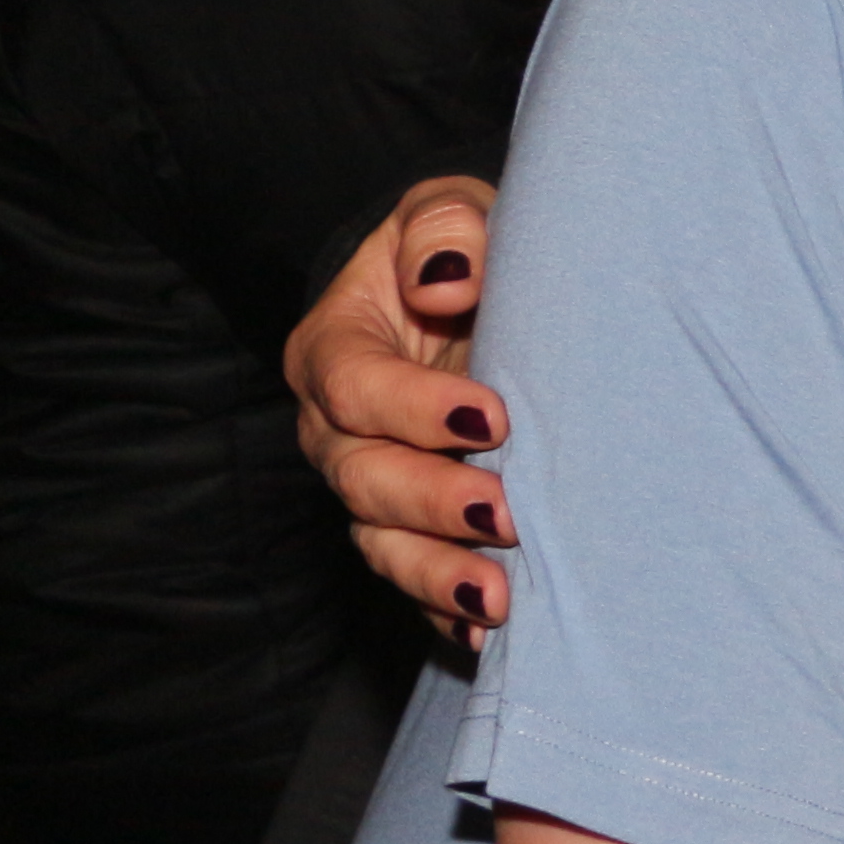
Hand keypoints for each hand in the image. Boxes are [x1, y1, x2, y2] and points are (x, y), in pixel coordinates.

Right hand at [285, 176, 512, 637]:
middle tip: (507, 514)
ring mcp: (371, 480)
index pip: (356, 386)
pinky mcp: (408, 523)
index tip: (494, 417)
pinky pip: (412, 577)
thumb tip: (446, 278)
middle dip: (432, 502)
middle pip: (364, 477)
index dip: (415, 406)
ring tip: (499, 598)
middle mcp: (341, 427)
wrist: (466, 290)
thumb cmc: (459, 248)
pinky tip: (489, 633)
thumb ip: (445, 229)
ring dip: (438, 574)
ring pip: (381, 541)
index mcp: (337, 348)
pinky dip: (444, 610)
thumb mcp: (450, 210)